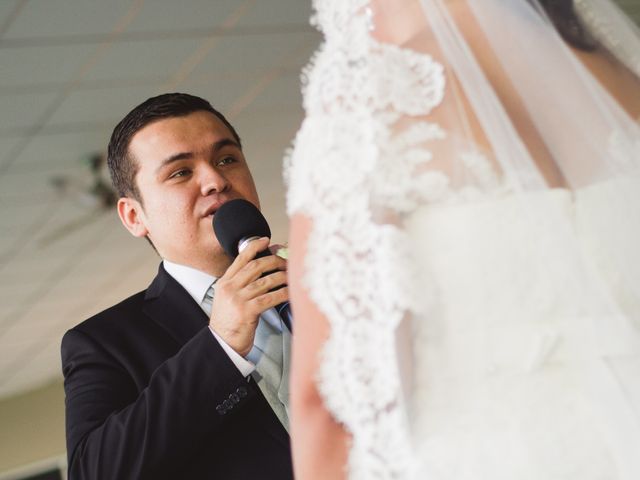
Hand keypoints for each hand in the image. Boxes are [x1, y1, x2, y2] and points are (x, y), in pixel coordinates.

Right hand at [209, 237, 288, 356]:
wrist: (221, 344)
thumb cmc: (228, 323)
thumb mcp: (228, 299)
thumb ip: (240, 285)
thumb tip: (263, 273)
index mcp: (224, 283)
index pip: (240, 259)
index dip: (254, 247)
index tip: (266, 241)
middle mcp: (230, 288)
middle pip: (256, 266)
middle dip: (274, 261)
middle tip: (286, 261)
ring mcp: (238, 299)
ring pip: (265, 281)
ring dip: (282, 276)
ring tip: (291, 276)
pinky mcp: (247, 312)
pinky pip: (270, 298)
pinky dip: (283, 293)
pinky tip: (290, 292)